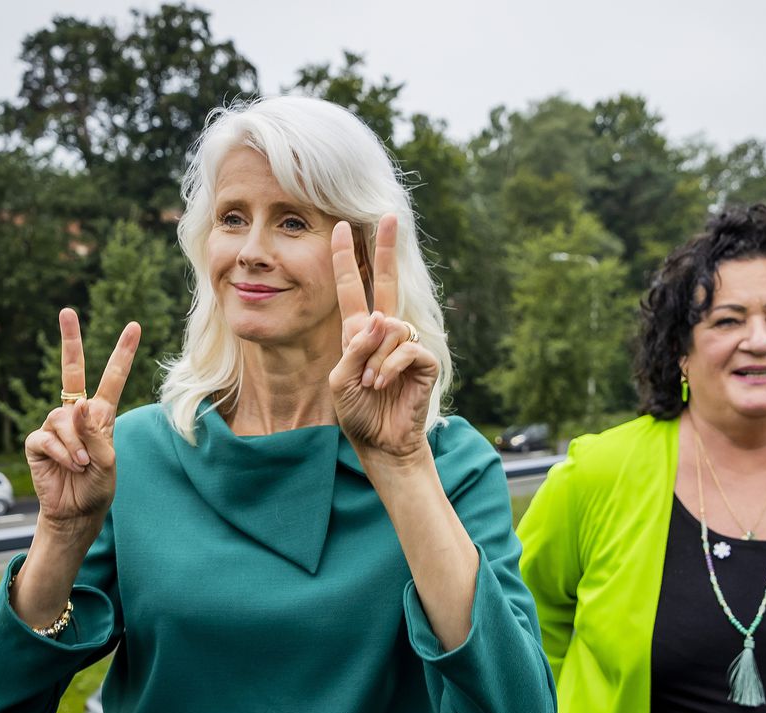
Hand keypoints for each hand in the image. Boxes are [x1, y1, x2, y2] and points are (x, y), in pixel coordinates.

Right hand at [24, 308, 140, 537]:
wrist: (76, 511)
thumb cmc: (97, 486)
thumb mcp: (108, 462)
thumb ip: (96, 434)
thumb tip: (80, 405)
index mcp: (101, 415)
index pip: (112, 378)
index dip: (123, 353)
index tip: (134, 326)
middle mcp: (77, 415)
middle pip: (71, 371)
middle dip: (70, 341)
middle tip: (67, 311)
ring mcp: (55, 427)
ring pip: (63, 420)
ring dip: (75, 445)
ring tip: (82, 465)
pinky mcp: (37, 442)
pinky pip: (47, 438)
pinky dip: (62, 454)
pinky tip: (68, 466)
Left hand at [328, 215, 438, 462]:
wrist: (381, 442)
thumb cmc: (358, 412)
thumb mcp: (341, 379)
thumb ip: (355, 348)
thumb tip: (382, 320)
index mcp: (359, 333)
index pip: (352, 288)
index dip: (345, 258)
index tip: (341, 227)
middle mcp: (385, 332)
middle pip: (387, 281)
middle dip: (385, 248)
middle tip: (388, 216)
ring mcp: (406, 344)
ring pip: (391, 328)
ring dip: (376, 358)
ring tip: (372, 384)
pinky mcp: (425, 360)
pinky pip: (406, 348)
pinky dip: (390, 366)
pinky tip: (385, 384)